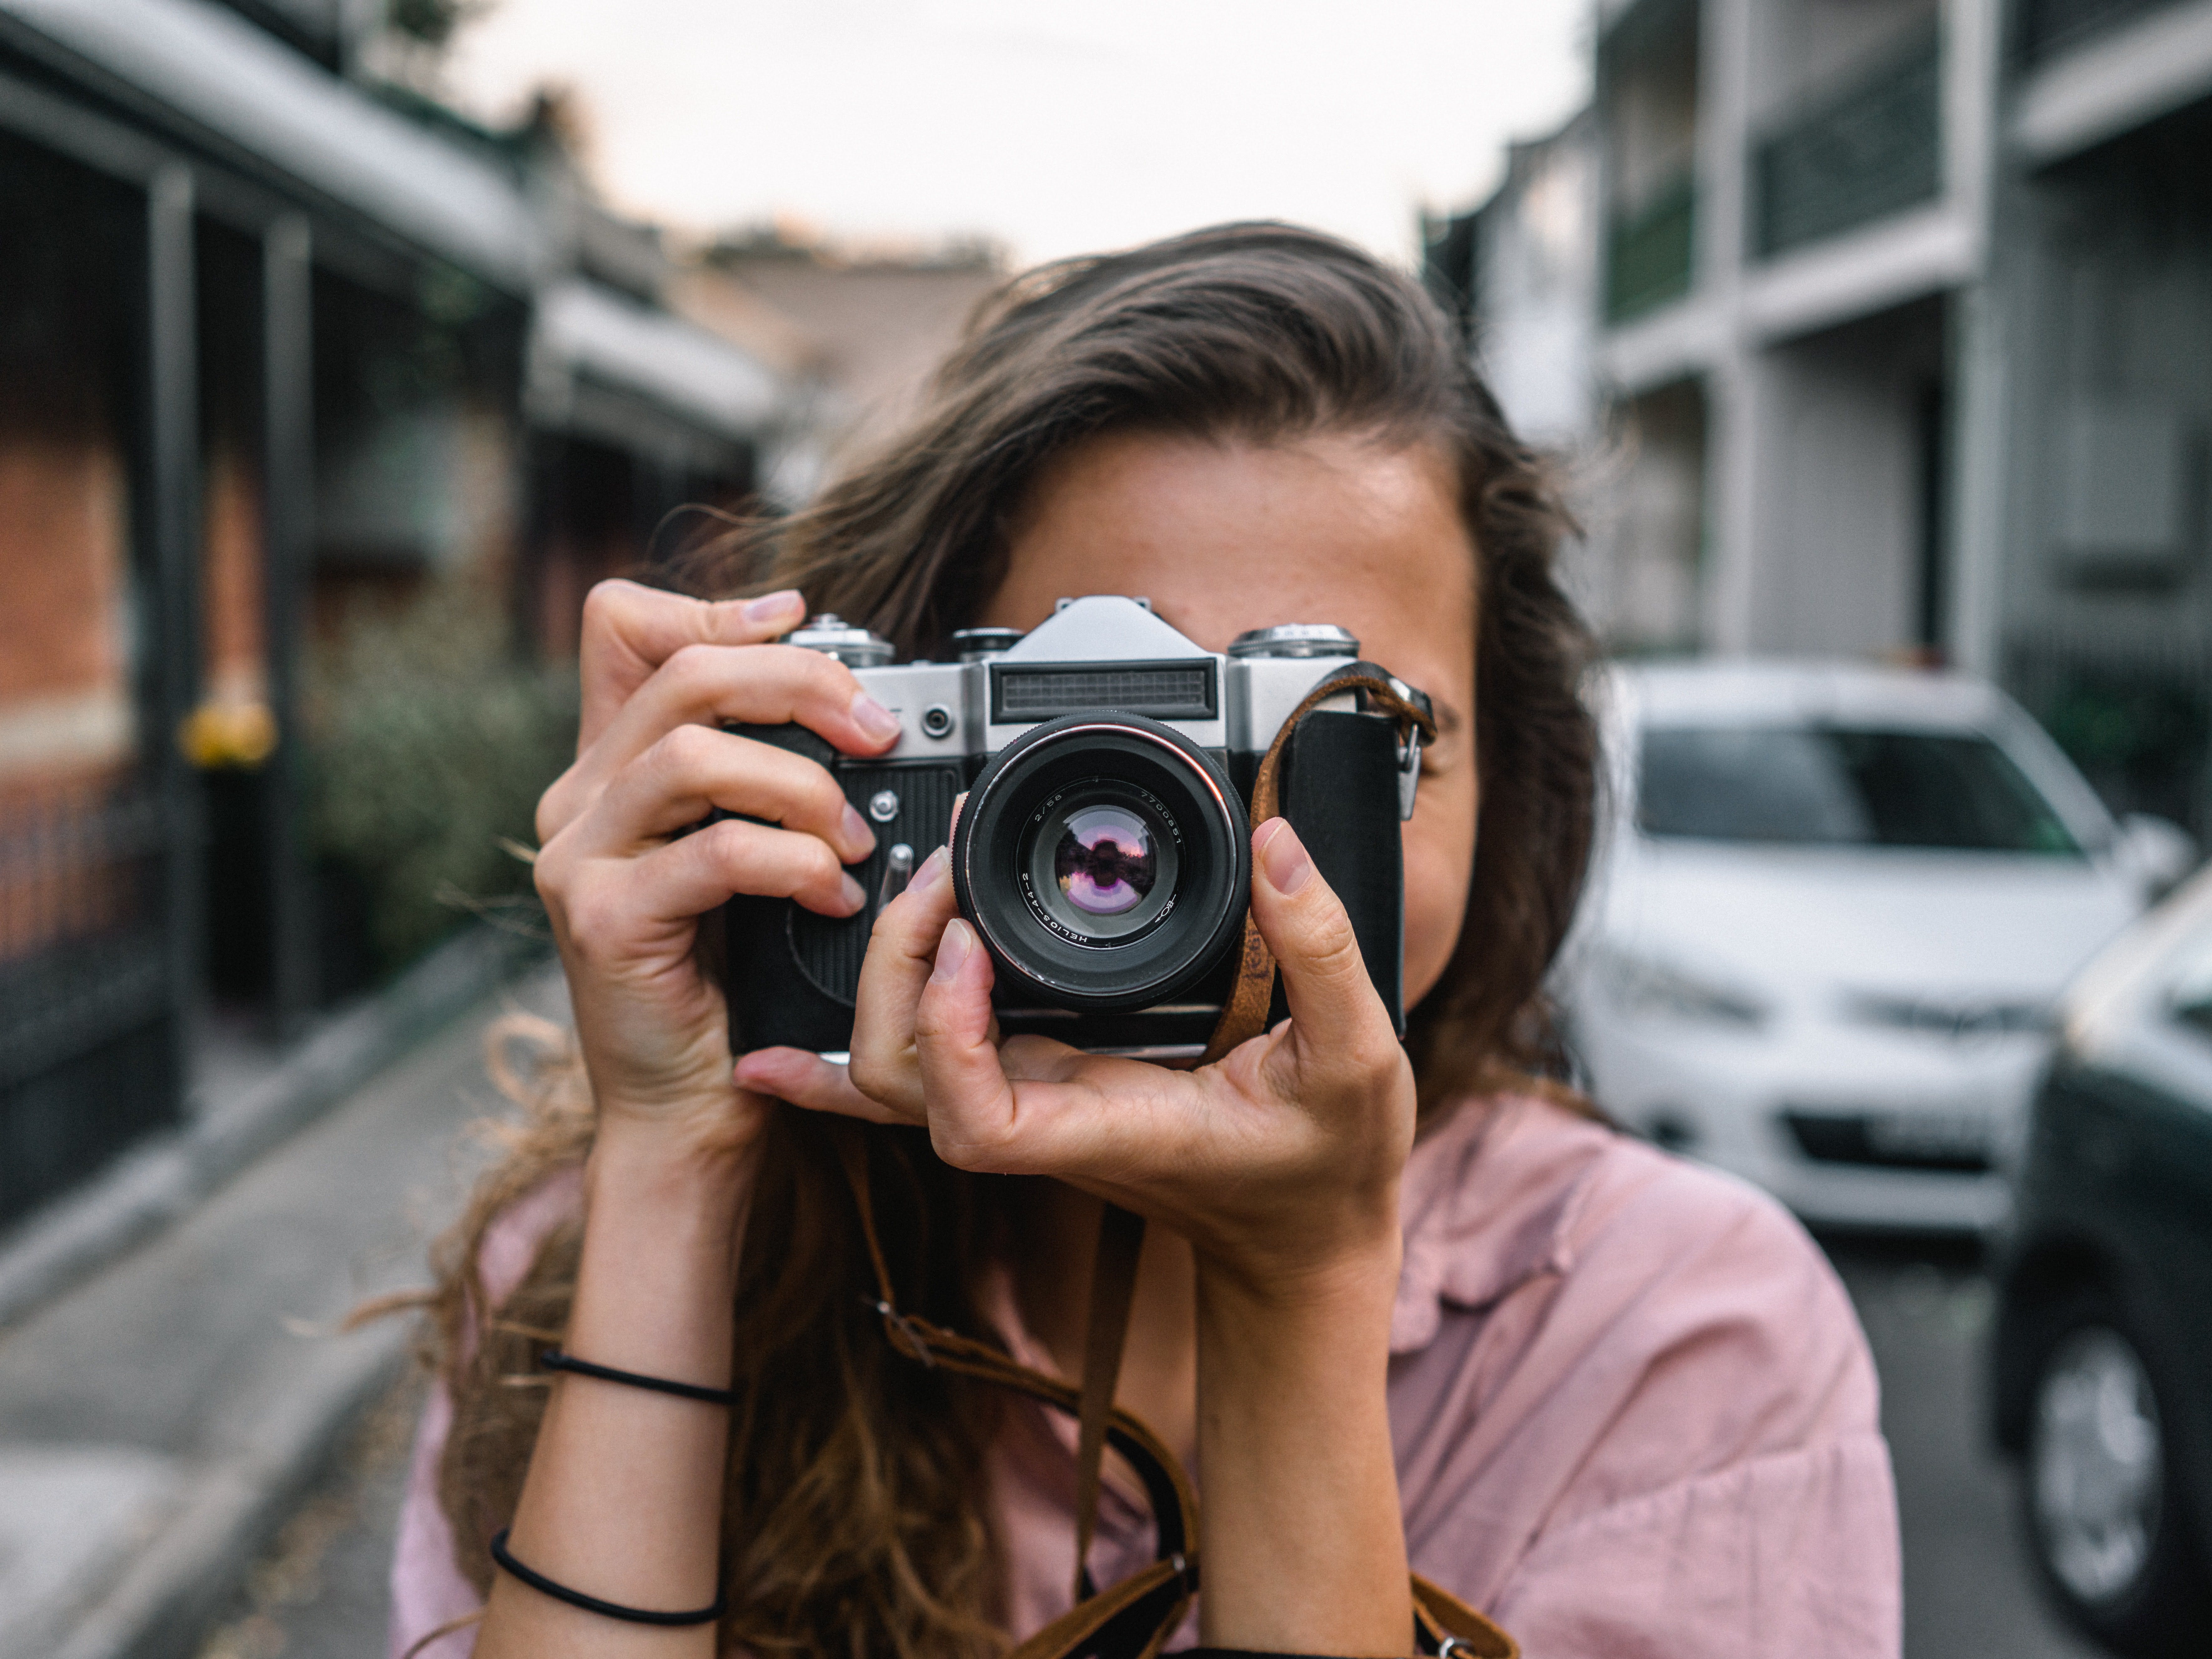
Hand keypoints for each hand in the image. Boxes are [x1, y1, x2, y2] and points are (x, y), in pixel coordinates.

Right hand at [532, 579, 903, 1162]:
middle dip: (799, 684)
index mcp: (609, 768)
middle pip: (684, 674)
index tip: (802, 620)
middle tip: (877, 730)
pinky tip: (831, 895)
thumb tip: (851, 705)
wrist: (686, 1104)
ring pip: (695, 754)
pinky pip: (716, 853)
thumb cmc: (730, 980)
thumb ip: (764, 777)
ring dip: (802, 785)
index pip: (624, 628)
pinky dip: (793, 865)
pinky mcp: (605, 919)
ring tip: (854, 838)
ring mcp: (580, 858)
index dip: (714, 608)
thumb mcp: (745, 854)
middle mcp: (578, 800)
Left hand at [739, 818, 1415, 1293]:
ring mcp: (1031, 1104)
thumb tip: (1277, 846)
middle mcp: (1048, 1120)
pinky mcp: (1036, 1083)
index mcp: (1109, 1124)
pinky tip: (784, 1040)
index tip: (972, 941)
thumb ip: (1325, 951)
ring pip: (890, 1073)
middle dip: (895, 970)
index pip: (976, 1117)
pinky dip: (844, 1056)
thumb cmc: (1326, 1163)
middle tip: (948, 870)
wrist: (1304, 1232)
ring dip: (879, 977)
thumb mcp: (1360, 1057)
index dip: (947, 1030)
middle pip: (900, 1079)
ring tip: (922, 881)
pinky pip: (921, 1070)